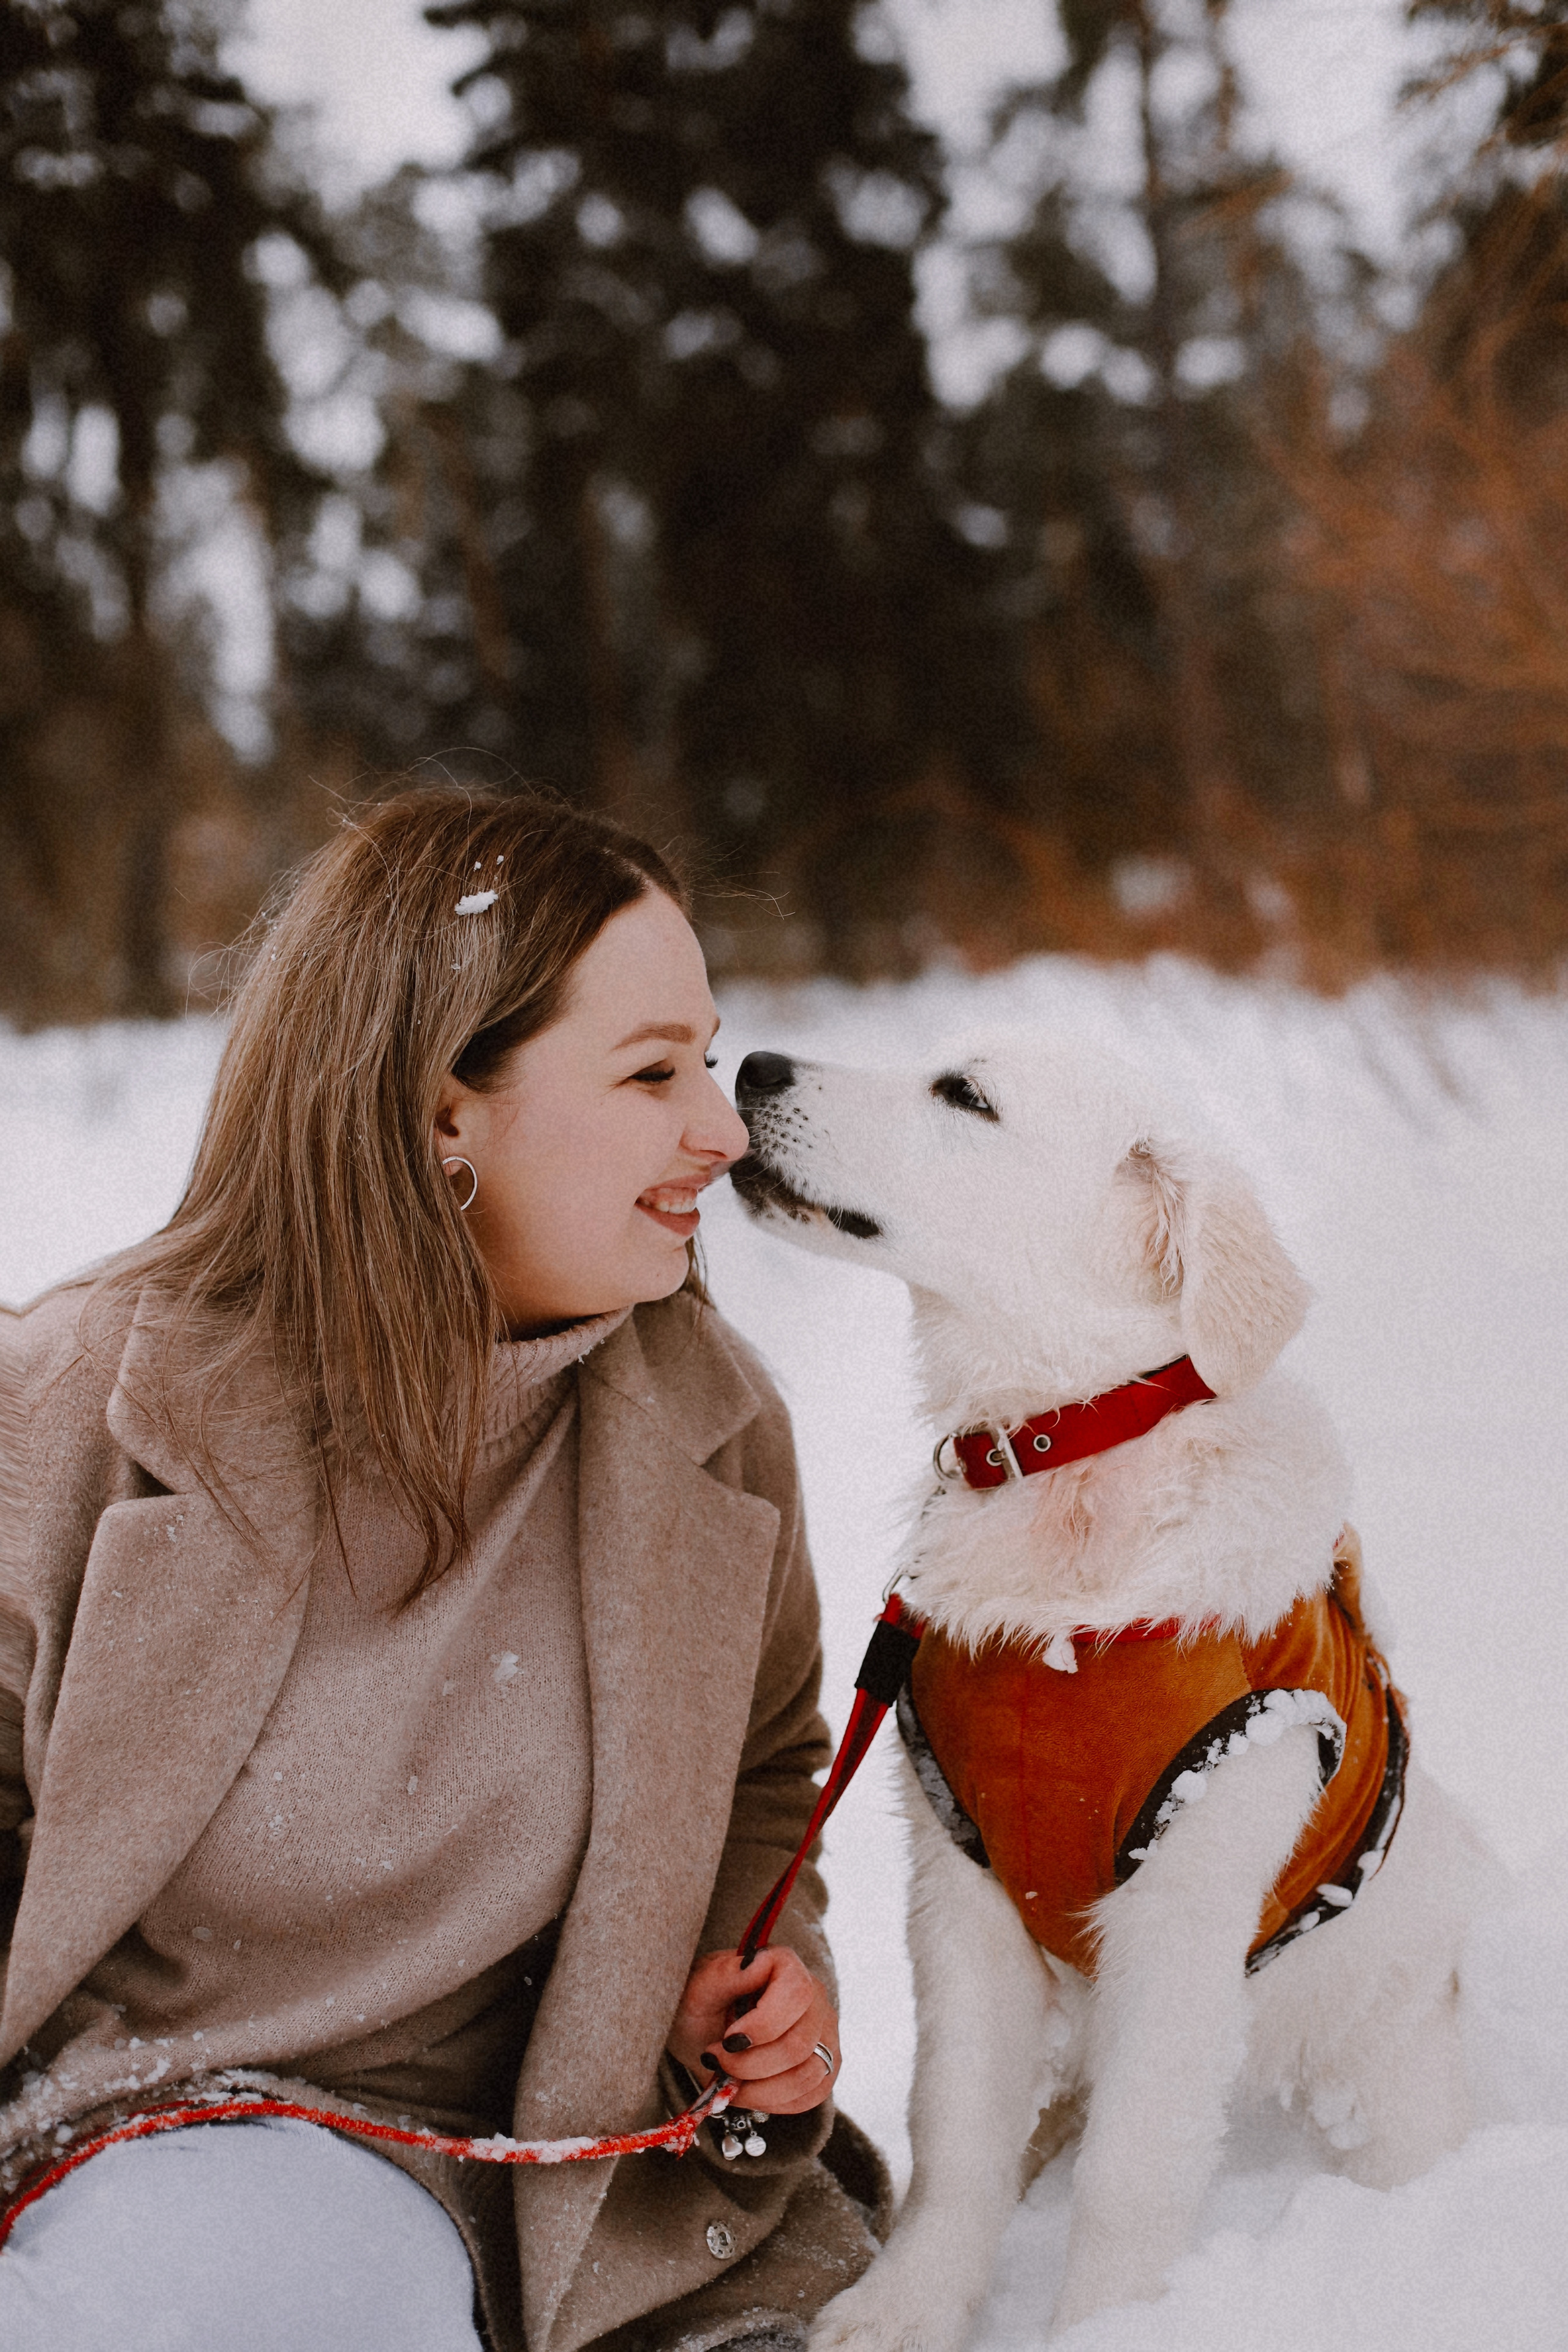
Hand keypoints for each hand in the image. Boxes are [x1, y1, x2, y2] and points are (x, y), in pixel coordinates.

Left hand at [668, 1945, 838, 2115]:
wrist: (705, 2029)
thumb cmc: (701, 2004)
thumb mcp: (699, 1987)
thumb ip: (725, 1975)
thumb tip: (756, 1965)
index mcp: (785, 1966)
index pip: (796, 1994)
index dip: (764, 2025)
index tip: (728, 2040)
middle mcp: (814, 1997)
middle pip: (798, 2044)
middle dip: (750, 2066)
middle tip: (717, 2062)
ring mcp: (823, 2033)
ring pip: (808, 2075)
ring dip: (761, 2090)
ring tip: (730, 2081)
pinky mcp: (824, 2065)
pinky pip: (812, 2095)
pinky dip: (775, 2103)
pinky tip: (750, 2091)